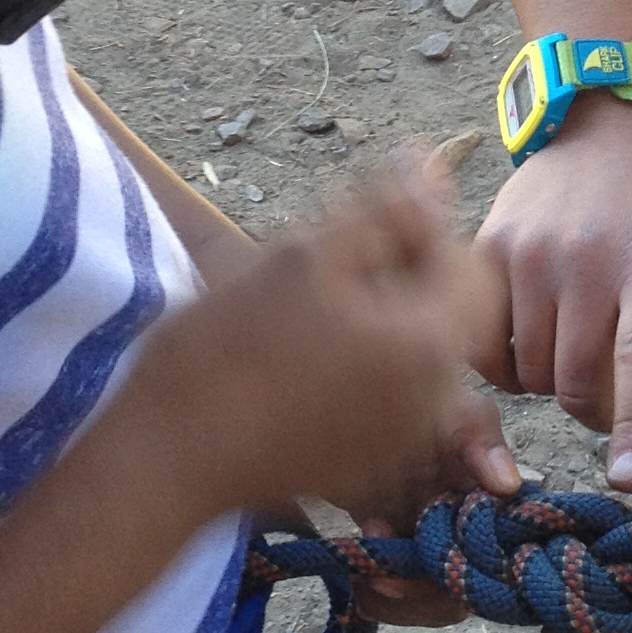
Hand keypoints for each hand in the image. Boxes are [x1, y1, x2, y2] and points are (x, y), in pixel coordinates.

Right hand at [153, 162, 516, 523]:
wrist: (161, 460)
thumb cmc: (224, 352)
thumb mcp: (303, 256)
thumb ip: (382, 208)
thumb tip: (432, 164)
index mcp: (427, 349)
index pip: (470, 268)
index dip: (424, 232)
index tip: (357, 227)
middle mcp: (429, 406)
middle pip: (444, 315)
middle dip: (398, 277)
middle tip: (322, 265)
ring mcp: (396, 445)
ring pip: (410, 356)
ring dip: (373, 321)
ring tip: (300, 310)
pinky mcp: (360, 468)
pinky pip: (382, 400)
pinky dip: (354, 368)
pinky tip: (292, 359)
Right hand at [474, 95, 631, 488]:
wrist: (614, 121)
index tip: (630, 480)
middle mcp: (584, 257)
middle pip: (578, 387)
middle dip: (604, 413)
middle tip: (623, 389)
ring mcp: (526, 252)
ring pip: (531, 377)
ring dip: (561, 385)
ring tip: (588, 342)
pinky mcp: (486, 250)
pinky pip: (485, 350)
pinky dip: (513, 366)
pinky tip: (544, 335)